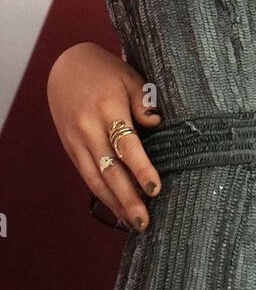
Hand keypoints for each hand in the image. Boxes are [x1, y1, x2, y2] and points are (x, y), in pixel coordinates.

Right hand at [47, 43, 161, 230]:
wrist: (66, 66)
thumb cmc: (105, 71)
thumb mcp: (129, 76)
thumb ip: (143, 101)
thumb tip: (156, 123)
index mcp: (108, 108)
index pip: (127, 144)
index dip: (141, 168)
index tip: (155, 188)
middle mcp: (89, 128)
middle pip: (110, 169)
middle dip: (127, 198)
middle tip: (144, 221)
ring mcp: (76, 140)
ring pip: (95, 178)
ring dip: (114, 203)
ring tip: (133, 223)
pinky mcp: (70, 148)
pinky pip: (86, 175)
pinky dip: (101, 194)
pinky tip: (116, 208)